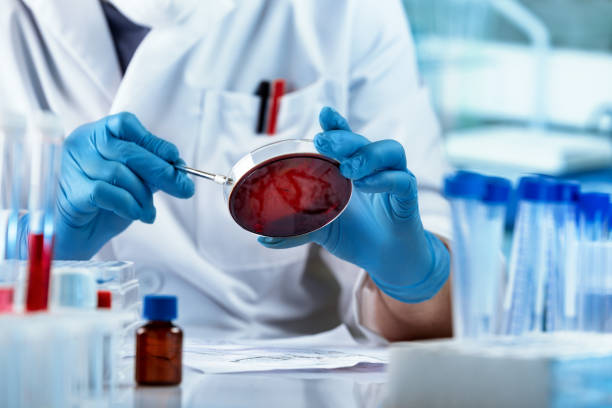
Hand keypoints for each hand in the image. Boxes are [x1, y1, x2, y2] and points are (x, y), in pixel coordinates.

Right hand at [53, 112, 193, 259]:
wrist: (78, 235)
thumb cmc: (106, 204)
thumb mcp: (134, 182)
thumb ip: (152, 171)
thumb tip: (180, 168)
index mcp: (96, 134)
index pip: (125, 124)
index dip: (153, 141)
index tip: (175, 158)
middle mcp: (81, 145)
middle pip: (127, 150)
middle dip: (161, 171)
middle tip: (184, 188)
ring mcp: (73, 167)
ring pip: (120, 173)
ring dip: (143, 196)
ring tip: (150, 211)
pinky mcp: (72, 191)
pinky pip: (108, 193)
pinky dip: (130, 205)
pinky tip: (138, 215)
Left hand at [259, 107, 449, 302]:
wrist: (387, 260)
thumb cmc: (355, 235)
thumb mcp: (322, 230)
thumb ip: (298, 229)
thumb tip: (263, 238)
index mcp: (351, 169)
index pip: (345, 139)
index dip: (336, 125)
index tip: (323, 113)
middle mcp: (373, 168)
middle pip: (363, 141)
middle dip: (343, 138)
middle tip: (323, 143)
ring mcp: (393, 179)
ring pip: (391, 151)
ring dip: (368, 156)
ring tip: (349, 170)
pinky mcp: (408, 198)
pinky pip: (402, 180)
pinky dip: (385, 180)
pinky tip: (366, 186)